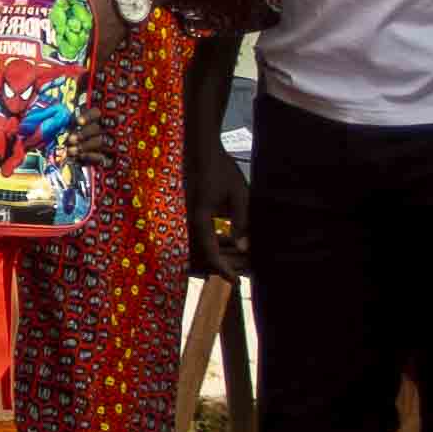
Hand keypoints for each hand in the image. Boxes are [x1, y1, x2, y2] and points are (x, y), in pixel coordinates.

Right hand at [187, 142, 250, 278]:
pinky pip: (202, 233)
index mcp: (200, 218)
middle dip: (224, 264)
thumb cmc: (221, 169)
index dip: (223, 269)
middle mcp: (190, 221)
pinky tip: (231, 241)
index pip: (210, 252)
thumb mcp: (239, 194)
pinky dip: (217, 241)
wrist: (200, 150)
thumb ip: (242, 222)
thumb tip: (244, 248)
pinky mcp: (191, 212)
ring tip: (242, 258)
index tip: (235, 280)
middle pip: (205, 252)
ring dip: (221, 253)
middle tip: (244, 271)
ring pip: (203, 244)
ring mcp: (188, 217)